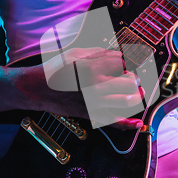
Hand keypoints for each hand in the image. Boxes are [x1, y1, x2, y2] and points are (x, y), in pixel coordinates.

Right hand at [20, 47, 143, 129]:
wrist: (38, 89)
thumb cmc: (56, 69)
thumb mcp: (76, 53)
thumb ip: (100, 53)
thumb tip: (120, 55)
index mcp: (91, 68)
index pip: (122, 64)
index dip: (125, 62)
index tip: (122, 63)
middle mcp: (95, 86)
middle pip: (130, 83)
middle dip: (135, 78)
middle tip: (132, 77)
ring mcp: (94, 102)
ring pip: (127, 102)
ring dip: (137, 96)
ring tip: (139, 91)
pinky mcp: (92, 115)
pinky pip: (113, 122)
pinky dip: (128, 125)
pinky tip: (139, 123)